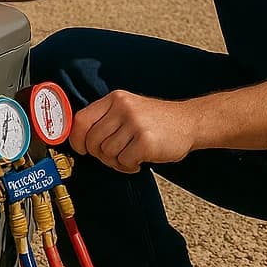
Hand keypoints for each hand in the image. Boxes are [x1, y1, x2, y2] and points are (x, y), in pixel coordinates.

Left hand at [70, 90, 193, 172]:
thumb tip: (79, 140)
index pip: (82, 119)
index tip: (81, 149)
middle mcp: (123, 108)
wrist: (189, 122)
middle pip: (92, 141)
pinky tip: (139, 161)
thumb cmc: (156, 120)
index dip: (77, 139)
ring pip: (107, 153)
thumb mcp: (129, 109)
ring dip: (117, 161)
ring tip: (131, 156)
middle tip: (115, 155)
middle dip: (100, 155)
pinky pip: (123, 162)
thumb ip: (106, 119)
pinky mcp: (145, 141)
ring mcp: (135, 123)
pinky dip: (129, 167)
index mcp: (115, 99)